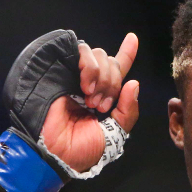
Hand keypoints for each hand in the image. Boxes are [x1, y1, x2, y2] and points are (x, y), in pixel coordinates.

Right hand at [41, 33, 139, 172]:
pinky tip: (85, 88)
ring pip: (99, 54)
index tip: (133, 38)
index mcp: (103, 95)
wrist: (57, 152)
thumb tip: (134, 83)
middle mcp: (90, 83)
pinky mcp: (62, 69)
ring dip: (103, 77)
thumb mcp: (116, 133)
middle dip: (113, 83)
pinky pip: (83, 52)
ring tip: (91, 100)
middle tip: (102, 106)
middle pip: (111, 62)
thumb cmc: (83, 149)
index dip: (126, 53)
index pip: (117, 69)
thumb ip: (128, 110)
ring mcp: (75, 76)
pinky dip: (91, 68)